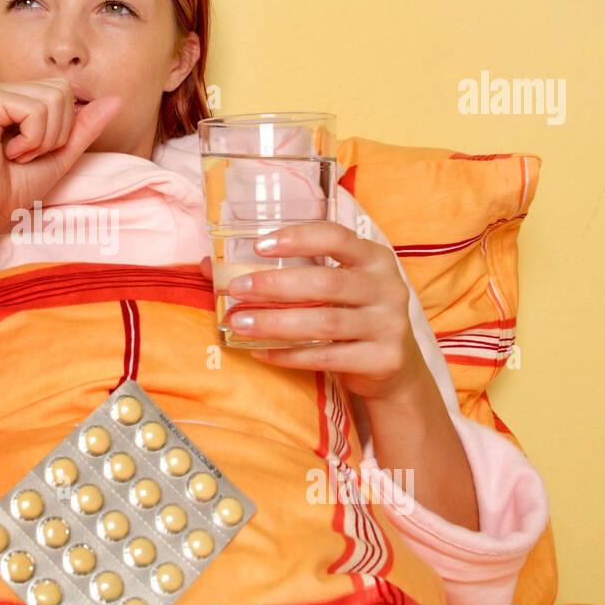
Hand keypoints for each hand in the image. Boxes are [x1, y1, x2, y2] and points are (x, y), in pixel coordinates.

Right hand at [0, 77, 123, 232]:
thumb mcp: (60, 155)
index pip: (65, 91)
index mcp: (14, 96)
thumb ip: (84, 127)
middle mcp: (0, 88)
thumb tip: (116, 100)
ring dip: (43, 139)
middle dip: (56, 132)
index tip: (34, 151)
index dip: (63, 128)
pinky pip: (35, 110)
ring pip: (53, 99)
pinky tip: (7, 152)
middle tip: (25, 154)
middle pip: (62, 91)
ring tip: (16, 155)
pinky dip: (31, 140)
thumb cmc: (12, 188)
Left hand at [199, 220, 424, 401]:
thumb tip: (209, 265)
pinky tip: (260, 352)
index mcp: (374, 259)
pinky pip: (327, 356)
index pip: (337, 237)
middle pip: (325, 283)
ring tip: (238, 323)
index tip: (259, 245)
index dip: (298, 238)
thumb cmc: (352, 315)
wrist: (396, 367)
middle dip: (275, 286)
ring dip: (275, 323)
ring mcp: (388, 325)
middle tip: (237, 289)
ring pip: (324, 322)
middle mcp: (387, 288)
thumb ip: (285, 272)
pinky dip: (290, 355)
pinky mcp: (382, 359)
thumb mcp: (333, 288)